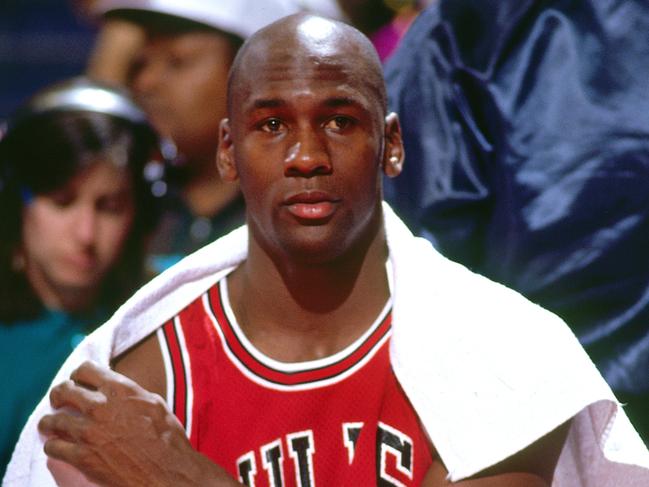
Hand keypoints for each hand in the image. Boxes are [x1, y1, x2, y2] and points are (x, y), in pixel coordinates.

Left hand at [38, 361, 240, 486]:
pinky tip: (59, 446)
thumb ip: (130, 394)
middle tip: (59, 401)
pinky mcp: (81, 456)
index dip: (78, 375)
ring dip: (50, 422)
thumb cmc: (166, 438)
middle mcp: (100, 406)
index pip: (85, 369)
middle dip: (58, 395)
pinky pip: (53, 446)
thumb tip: (117, 390)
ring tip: (51, 425)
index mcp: (120, 389)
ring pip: (52, 420)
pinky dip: (53, 445)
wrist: (166, 472)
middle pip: (63, 391)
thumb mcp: (154, 404)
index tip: (77, 382)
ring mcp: (88, 432)